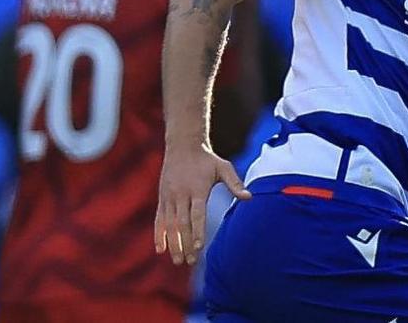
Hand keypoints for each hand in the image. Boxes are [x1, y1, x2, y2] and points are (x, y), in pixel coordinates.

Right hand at [154, 142, 250, 264]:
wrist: (183, 145)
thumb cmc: (207, 159)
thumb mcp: (223, 167)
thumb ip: (235, 183)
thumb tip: (249, 197)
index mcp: (197, 189)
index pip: (196, 214)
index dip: (197, 231)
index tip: (198, 247)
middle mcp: (181, 194)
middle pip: (182, 223)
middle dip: (185, 244)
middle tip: (190, 262)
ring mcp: (169, 197)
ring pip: (169, 224)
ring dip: (173, 244)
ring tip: (178, 261)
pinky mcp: (162, 198)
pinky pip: (159, 219)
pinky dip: (158, 234)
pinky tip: (160, 249)